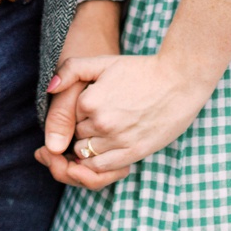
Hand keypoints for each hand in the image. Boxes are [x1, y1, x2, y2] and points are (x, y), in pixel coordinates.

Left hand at [38, 51, 212, 182]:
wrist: (181, 80)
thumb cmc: (143, 70)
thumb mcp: (106, 62)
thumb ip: (73, 69)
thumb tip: (49, 88)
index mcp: (89, 100)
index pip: (66, 118)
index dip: (77, 114)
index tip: (93, 106)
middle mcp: (100, 122)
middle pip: (75, 137)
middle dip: (82, 131)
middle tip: (104, 118)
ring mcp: (116, 140)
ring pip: (85, 154)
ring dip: (90, 147)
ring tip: (109, 131)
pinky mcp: (132, 153)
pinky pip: (101, 168)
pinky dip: (98, 162)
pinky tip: (110, 147)